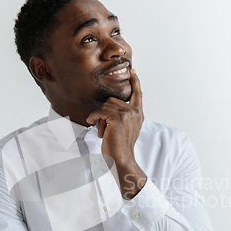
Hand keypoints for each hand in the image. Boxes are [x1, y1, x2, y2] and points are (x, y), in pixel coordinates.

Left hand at [86, 69, 146, 198]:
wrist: (121, 159)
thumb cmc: (120, 147)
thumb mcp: (125, 129)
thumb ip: (123, 117)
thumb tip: (108, 108)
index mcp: (138, 114)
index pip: (138, 94)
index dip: (135, 82)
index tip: (132, 71)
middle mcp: (135, 112)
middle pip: (113, 100)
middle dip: (104, 112)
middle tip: (103, 128)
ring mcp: (127, 114)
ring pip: (106, 106)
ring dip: (99, 118)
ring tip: (102, 131)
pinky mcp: (118, 118)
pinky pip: (100, 112)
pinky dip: (93, 118)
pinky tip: (91, 124)